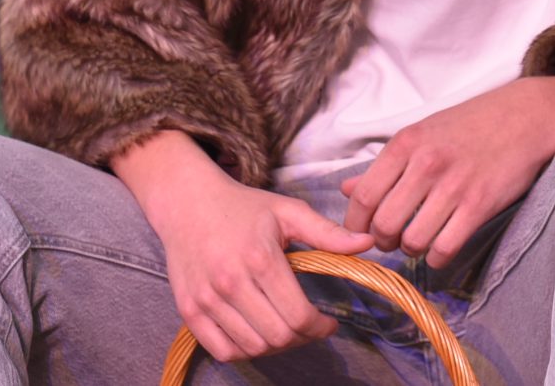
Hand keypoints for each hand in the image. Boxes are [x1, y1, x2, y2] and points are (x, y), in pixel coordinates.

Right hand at [141, 161, 371, 364]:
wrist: (187, 203)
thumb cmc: (244, 207)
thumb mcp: (288, 211)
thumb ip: (328, 232)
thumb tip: (367, 243)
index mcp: (260, 259)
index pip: (299, 315)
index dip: (320, 326)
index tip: (329, 322)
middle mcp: (231, 283)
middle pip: (278, 337)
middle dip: (302, 338)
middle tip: (309, 326)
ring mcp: (206, 300)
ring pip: (252, 348)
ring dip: (275, 346)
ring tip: (285, 328)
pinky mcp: (188, 311)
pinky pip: (223, 351)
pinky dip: (244, 350)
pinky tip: (256, 333)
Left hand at [341, 77, 554, 268]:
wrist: (524, 116)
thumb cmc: (470, 124)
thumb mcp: (422, 133)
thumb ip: (385, 165)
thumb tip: (346, 189)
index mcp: (406, 143)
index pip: (362, 196)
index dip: (356, 223)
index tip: (363, 231)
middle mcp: (425, 164)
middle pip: (383, 224)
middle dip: (383, 241)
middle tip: (392, 239)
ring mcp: (454, 186)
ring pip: (412, 240)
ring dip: (411, 249)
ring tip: (419, 239)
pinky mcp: (479, 205)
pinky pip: (444, 249)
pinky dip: (437, 258)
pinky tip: (441, 247)